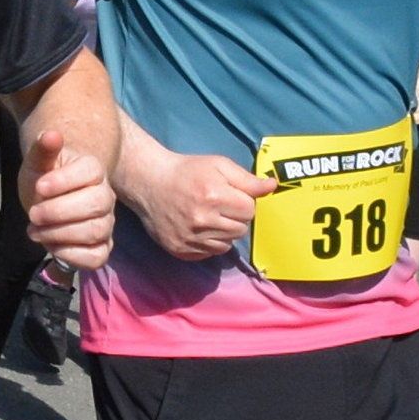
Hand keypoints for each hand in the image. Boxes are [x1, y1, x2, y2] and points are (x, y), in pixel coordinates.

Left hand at [20, 127, 114, 270]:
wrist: (46, 203)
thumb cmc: (43, 180)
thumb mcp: (37, 164)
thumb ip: (43, 150)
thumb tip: (51, 134)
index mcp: (92, 170)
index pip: (91, 172)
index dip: (63, 181)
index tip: (39, 186)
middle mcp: (105, 196)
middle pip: (96, 204)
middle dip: (58, 211)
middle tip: (33, 214)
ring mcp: (105, 223)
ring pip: (96, 231)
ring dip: (59, 234)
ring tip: (35, 230)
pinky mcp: (101, 247)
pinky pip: (97, 257)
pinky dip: (72, 255)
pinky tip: (51, 246)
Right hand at [124, 147, 270, 262]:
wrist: (147, 182)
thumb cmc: (186, 171)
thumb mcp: (218, 166)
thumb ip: (246, 179)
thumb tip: (272, 186)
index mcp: (214, 196)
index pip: (249, 210)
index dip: (242, 202)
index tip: (228, 195)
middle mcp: (202, 220)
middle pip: (240, 229)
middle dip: (234, 218)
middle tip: (218, 206)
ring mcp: (189, 238)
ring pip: (226, 244)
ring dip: (223, 232)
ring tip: (208, 217)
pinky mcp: (180, 250)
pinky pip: (209, 253)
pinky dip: (208, 243)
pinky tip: (198, 229)